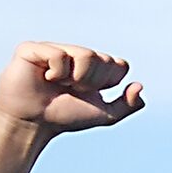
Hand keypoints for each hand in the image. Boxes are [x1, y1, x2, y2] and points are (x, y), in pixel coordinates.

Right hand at [0, 42, 144, 135]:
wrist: (32, 123)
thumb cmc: (64, 117)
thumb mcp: (105, 115)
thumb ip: (128, 104)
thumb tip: (139, 86)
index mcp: (93, 66)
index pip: (119, 64)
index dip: (109, 82)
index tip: (93, 93)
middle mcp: (75, 54)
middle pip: (104, 59)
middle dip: (92, 82)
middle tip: (72, 90)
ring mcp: (55, 49)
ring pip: (86, 54)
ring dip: (77, 77)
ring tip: (59, 84)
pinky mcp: (33, 49)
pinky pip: (59, 54)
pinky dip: (57, 72)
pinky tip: (45, 78)